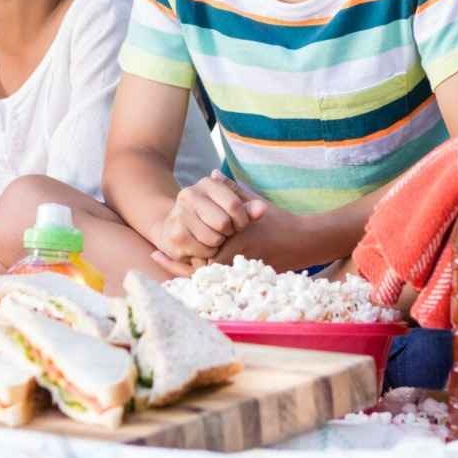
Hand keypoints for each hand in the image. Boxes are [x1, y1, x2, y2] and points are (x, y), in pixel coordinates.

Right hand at [154, 173, 264, 262]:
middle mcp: (190, 194)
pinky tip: (201, 246)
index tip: (240, 225)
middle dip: (228, 233)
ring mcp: (179, 214)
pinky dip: (207, 254)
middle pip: (223, 223)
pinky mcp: (175, 235)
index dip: (242, 220)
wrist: (175, 227)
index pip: (234, 205)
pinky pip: (203, 252)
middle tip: (223, 233)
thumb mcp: (231, 209)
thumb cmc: (211, 217)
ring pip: (213, 239)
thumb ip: (248, 209)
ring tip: (212, 239)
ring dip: (218, 244)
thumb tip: (262, 209)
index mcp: (207, 183)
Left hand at [155, 201, 311, 275]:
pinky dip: (202, 278)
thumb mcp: (254, 201)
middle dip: (177, 266)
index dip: (175, 256)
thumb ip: (231, 189)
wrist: (302, 243)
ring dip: (188, 272)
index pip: (196, 255)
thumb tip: (211, 175)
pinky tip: (190, 270)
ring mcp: (240, 273)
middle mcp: (234, 262)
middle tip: (155, 259)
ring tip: (166, 265)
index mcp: (232, 245)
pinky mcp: (245, 278)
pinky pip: (218, 282)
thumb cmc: (278, 220)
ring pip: (206, 278)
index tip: (158, 251)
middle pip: (197, 271)